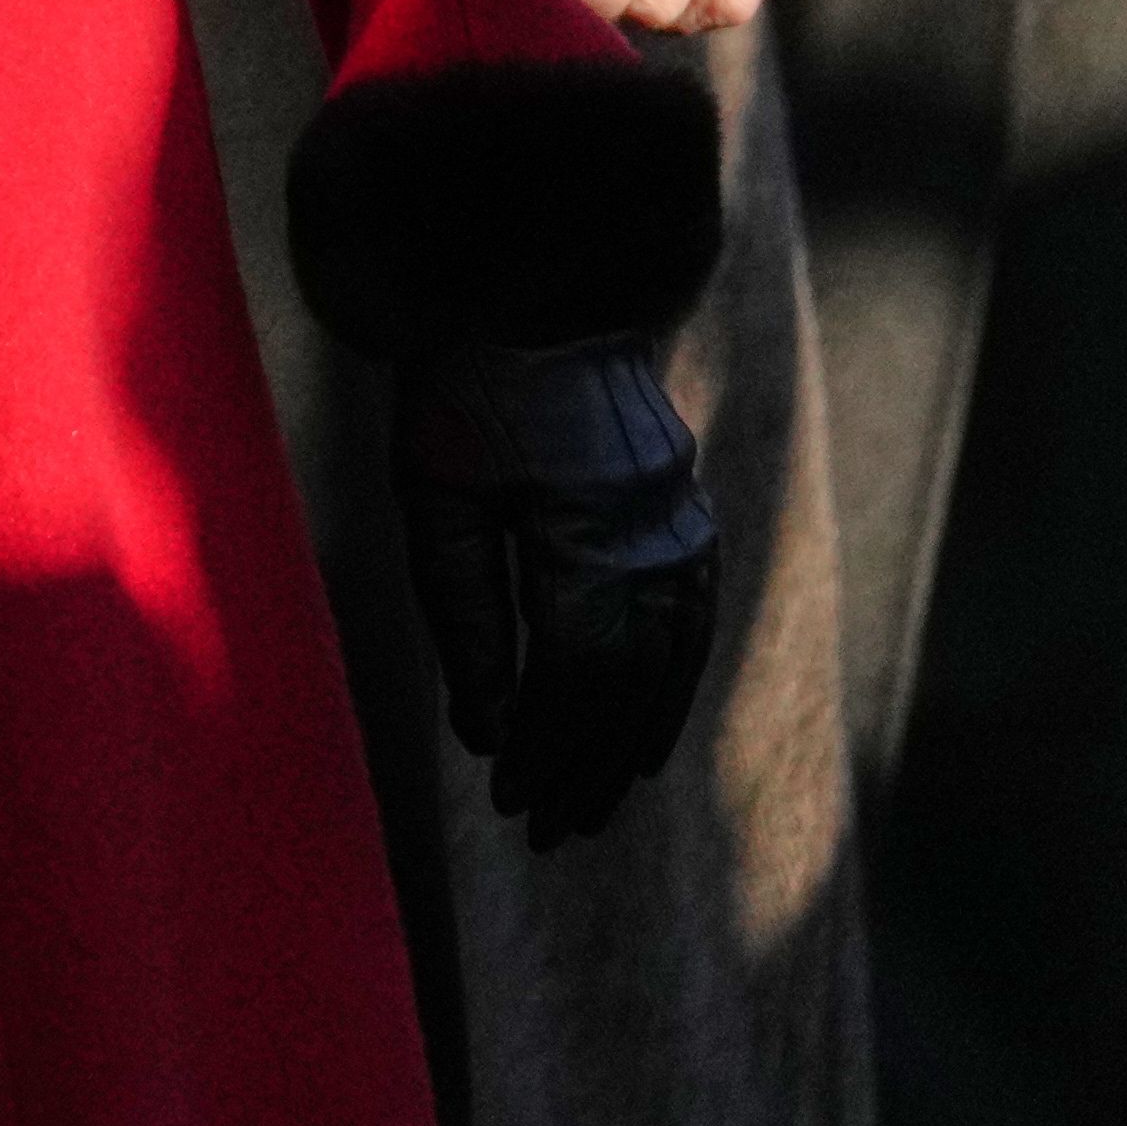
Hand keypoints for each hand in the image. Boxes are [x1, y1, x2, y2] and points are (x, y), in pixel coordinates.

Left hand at [397, 338, 716, 842]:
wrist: (541, 290)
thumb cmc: (464, 390)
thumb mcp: (436, 497)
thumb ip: (464, 617)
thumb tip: (486, 731)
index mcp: (591, 537)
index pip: (578, 680)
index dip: (547, 748)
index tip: (510, 804)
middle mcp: (658, 544)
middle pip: (630, 690)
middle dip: (585, 767)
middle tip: (545, 835)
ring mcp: (685, 531)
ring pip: (669, 669)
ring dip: (628, 744)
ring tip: (590, 806)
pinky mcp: (687, 519)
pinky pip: (690, 629)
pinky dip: (667, 692)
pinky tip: (643, 739)